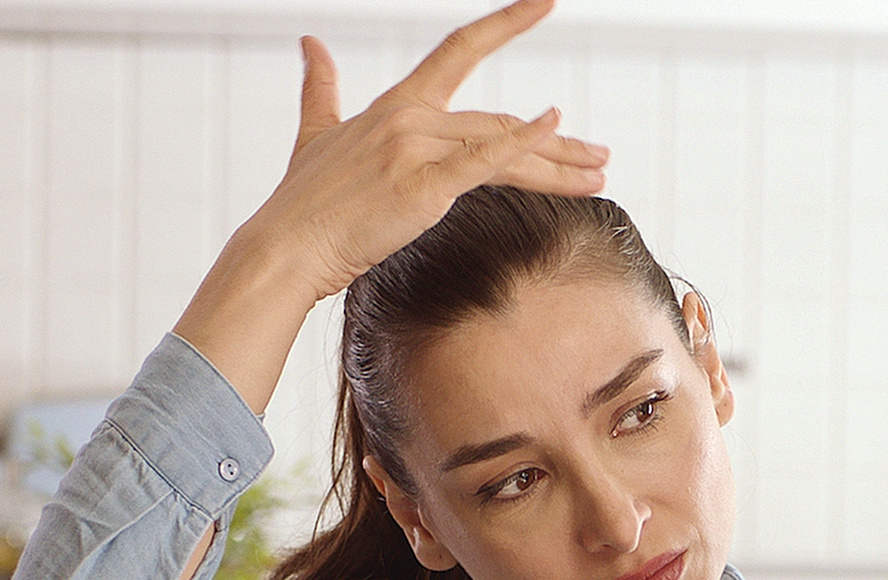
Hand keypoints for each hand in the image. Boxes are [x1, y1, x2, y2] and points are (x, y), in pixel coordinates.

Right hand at [173, 0, 608, 411]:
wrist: (286, 246)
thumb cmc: (303, 202)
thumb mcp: (315, 133)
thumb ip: (320, 86)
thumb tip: (311, 43)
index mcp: (396, 104)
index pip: (459, 48)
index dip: (506, 22)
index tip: (545, 2)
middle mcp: (413, 117)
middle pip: (504, 120)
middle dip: (559, 142)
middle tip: (601, 154)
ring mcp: (419, 149)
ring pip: (506, 146)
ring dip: (560, 162)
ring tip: (600, 171)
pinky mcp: (424, 186)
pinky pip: (486, 160)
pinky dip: (525, 144)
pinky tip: (556, 132)